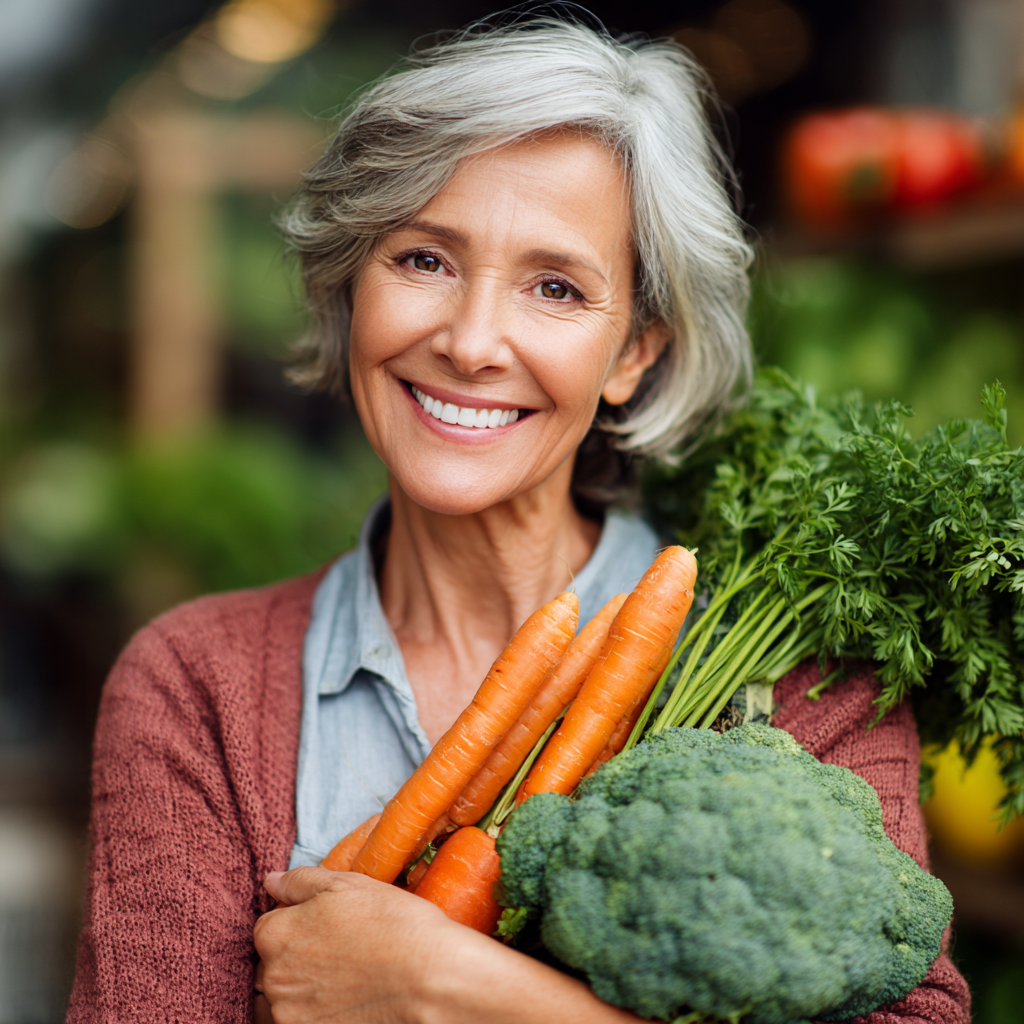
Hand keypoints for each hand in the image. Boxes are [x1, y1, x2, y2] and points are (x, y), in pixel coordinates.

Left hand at [254, 866, 450, 1022]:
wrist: (429, 980)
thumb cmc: (392, 925)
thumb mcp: (348, 885)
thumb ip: (301, 881)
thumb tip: (272, 881)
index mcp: (276, 934)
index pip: (269, 924)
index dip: (299, 920)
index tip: (329, 924)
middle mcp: (273, 979)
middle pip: (273, 964)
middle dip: (297, 955)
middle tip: (341, 950)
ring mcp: (289, 1015)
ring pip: (284, 998)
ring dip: (303, 989)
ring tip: (344, 979)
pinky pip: (298, 1023)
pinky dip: (313, 1013)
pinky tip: (343, 1003)